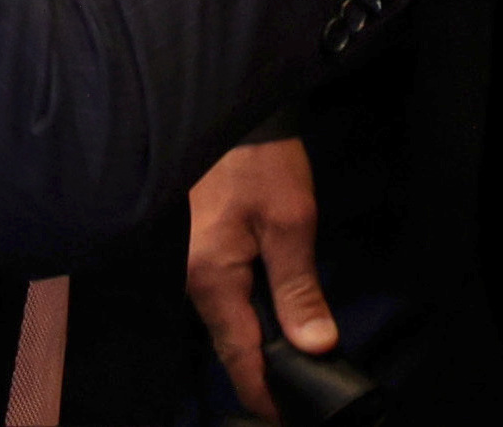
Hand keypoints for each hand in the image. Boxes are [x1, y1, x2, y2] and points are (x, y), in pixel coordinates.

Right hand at [187, 137, 326, 420]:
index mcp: (212, 278)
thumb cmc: (260, 160)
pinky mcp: (192, 246)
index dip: (264, 393)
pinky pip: (217, 295)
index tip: (286, 417)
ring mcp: (187, 261)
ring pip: (222, 319)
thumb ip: (300, 288)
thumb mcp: (292, 221)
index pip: (238, 356)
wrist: (230, 108)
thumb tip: (315, 347)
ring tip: (290, 355)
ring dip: (253, 339)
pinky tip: (268, 312)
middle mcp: (190, 278)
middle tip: (298, 387)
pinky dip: (243, 312)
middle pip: (227, 343)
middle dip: (261, 370)